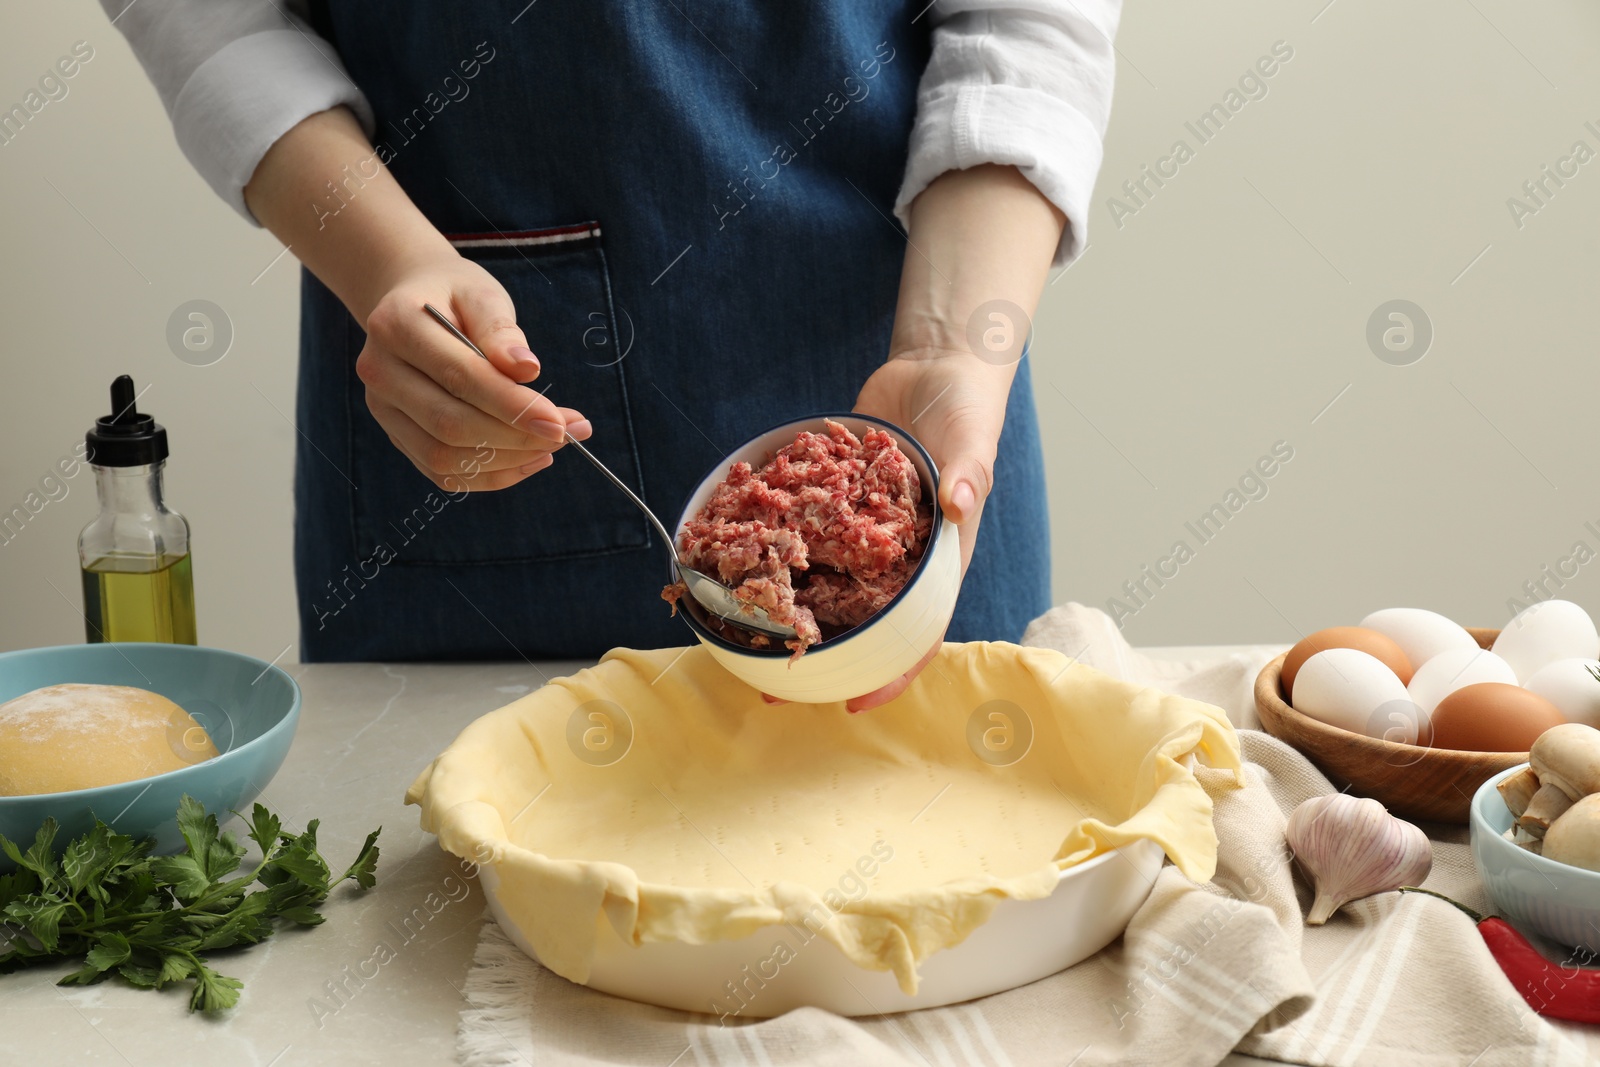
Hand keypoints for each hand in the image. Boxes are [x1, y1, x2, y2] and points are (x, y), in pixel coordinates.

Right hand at [355, 253, 590, 490]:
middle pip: (449, 424)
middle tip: (567, 434)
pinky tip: (528, 459)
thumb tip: (527, 370)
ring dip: (507, 461)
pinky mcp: (396, 435)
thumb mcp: (482, 295)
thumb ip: (501, 331)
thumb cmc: (455, 297)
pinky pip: (443, 472)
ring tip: (552, 446)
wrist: (414, 302)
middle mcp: (379, 371)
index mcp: (395, 325)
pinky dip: (490, 475)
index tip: (560, 421)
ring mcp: (382, 409)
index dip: (513, 405)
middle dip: (516, 437)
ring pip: (444, 457)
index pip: (460, 377)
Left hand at [758, 348, 1015, 711]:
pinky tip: (739, 559)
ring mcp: (862, 527)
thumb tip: (960, 505)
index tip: (855, 704)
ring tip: (744, 638)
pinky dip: (777, 544)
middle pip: (860, 619)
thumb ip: (967, 475)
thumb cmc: (967, 408)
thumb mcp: (972, 441)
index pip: (918, 630)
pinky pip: (805, 527)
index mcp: (937, 556)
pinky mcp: (837, 497)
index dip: (891, 672)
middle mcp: (896, 552)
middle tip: (772, 687)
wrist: (936, 363)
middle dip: (823, 655)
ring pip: (824, 579)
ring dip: (789, 608)